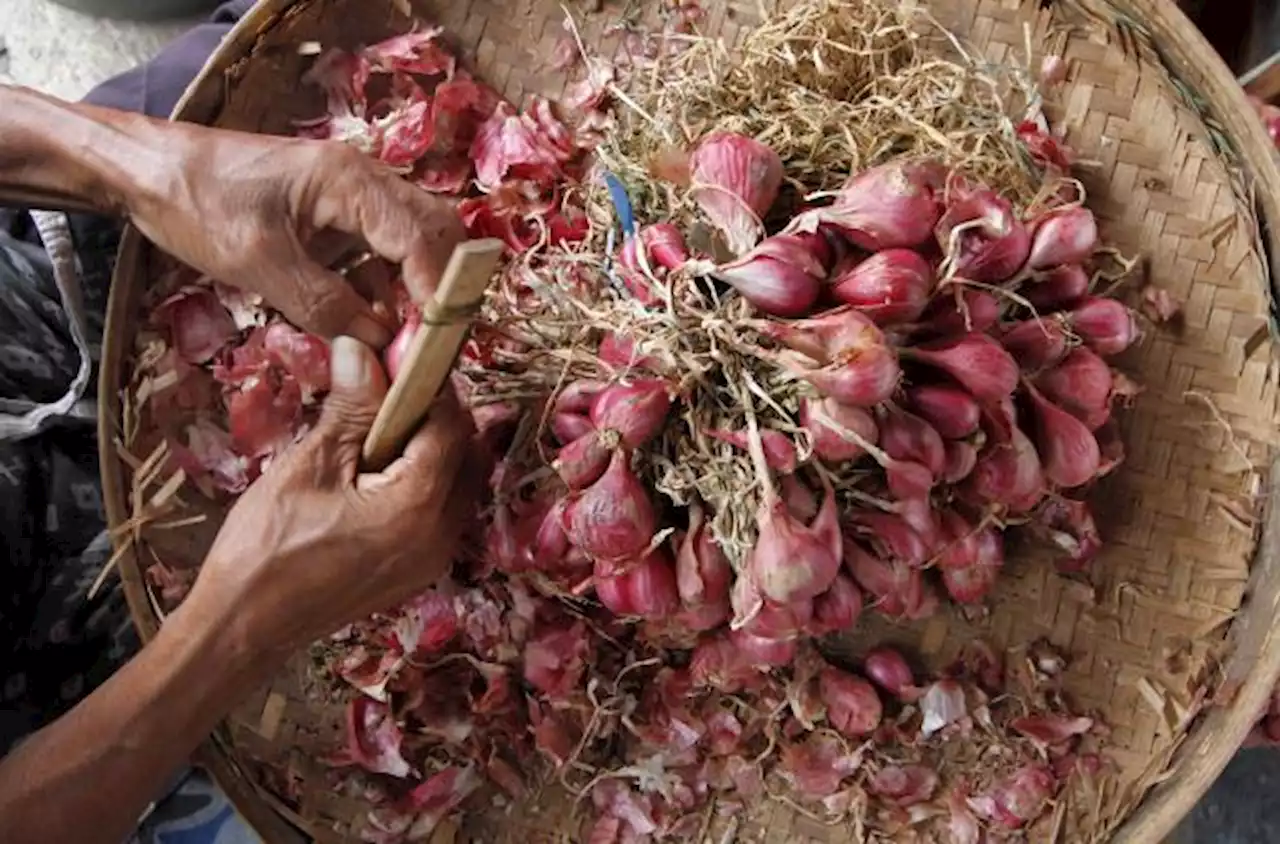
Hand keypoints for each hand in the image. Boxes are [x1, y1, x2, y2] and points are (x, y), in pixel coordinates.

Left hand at [123, 128, 464, 346]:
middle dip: (444, 287)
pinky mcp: (336, 216)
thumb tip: (377, 341)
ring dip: (418, 290)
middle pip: (436, 232)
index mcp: (350, 181)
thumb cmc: (197, 204)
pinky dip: (387, 289)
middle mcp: (364, 182)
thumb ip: (323, 304)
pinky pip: (381, 253)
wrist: (149, 170)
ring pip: (414, 243)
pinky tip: (375, 324)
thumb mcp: (257, 263)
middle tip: (435, 342)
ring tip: (410, 340)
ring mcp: (352, 197)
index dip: (440, 290)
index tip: (440, 341)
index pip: (424, 236)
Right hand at [190, 336, 478, 653]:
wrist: (244, 628)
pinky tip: (377, 468)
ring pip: (459, 481)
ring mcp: (435, 557)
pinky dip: (424, 479)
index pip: (450, 424)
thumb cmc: (266, 548)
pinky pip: (442, 509)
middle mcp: (442, 534)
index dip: (426, 386)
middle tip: (386, 392)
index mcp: (419, 506)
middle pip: (466, 452)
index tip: (394, 360)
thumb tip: (362, 348)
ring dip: (432, 446)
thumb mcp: (308, 467)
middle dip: (435, 414)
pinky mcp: (419, 568)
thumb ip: (349, 408)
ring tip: (377, 428)